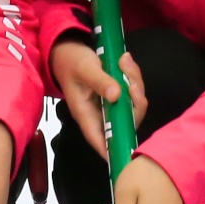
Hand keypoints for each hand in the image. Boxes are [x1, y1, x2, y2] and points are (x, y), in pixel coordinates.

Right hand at [51, 38, 147, 159]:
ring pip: (133, 105)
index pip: (101, 139)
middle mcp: (101, 114)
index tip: (129, 152)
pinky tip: (125, 62)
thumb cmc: (71, 63)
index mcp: (87, 115)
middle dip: (135, 103)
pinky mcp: (119, 95)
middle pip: (126, 122)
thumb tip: (116, 95)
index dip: (115, 149)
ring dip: (135, 84)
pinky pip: (133, 92)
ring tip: (124, 62)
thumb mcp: (84, 69)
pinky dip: (134, 77)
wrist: (69, 51)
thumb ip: (99, 81)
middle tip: (132, 82)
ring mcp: (111, 105)